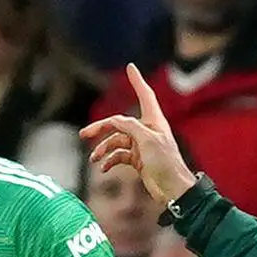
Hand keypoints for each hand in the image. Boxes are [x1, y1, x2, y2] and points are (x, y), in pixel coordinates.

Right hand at [80, 64, 199, 208]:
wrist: (173, 189)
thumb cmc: (165, 163)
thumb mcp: (148, 141)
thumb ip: (131, 127)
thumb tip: (116, 121)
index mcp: (153, 121)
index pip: (145, 95)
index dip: (137, 81)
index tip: (130, 67)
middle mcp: (147, 131)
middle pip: (119, 123)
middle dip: (101, 128)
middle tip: (84, 135)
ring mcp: (141, 146)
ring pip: (116, 141)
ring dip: (103, 150)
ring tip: (94, 160)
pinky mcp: (138, 160)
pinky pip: (119, 156)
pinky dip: (110, 161)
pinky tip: (103, 168)